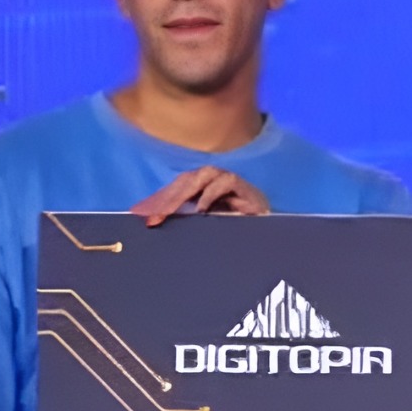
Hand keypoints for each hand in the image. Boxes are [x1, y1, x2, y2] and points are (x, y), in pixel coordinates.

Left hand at [133, 166, 269, 225]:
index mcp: (202, 187)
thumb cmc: (236, 229)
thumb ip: (187, 221)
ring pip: (202, 176)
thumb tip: (157, 223)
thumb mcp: (205, 226)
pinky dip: (212, 194)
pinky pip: (225, 182)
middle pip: (185, 181)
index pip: (176, 187)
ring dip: (185, 193)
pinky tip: (202, 209)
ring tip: (172, 211)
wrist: (269, 234)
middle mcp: (213, 180)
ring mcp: (229, 181)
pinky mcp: (244, 187)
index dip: (160, 200)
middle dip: (168, 198)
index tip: (143, 215)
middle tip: (154, 218)